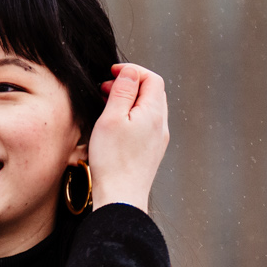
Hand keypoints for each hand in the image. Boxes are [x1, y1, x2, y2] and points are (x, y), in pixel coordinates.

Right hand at [87, 62, 169, 212]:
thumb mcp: (111, 119)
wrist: (121, 196)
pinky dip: (132, 116)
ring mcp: (158, 139)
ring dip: (130, 101)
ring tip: (107, 106)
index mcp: (153, 112)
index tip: (111, 72)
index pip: (151, 78)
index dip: (132, 70)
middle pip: (152, 92)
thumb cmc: (112, 160)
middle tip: (105, 88)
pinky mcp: (151, 151)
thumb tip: (130, 72)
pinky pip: (146, 124)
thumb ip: (123, 92)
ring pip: (149, 109)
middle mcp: (160, 124)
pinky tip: (115, 126)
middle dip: (130, 84)